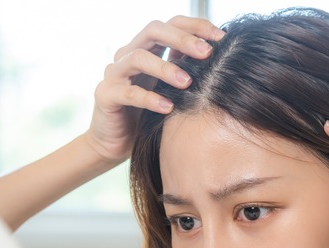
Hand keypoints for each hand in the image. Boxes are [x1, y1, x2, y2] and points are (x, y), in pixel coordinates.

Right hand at [85, 16, 224, 163]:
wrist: (117, 142)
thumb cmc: (148, 114)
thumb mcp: (171, 90)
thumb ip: (186, 72)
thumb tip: (223, 60)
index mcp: (146, 48)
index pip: (171, 24)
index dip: (195, 26)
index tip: (221, 37)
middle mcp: (128, 54)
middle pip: (153, 30)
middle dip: (182, 39)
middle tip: (207, 54)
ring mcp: (114, 73)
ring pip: (138, 58)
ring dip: (165, 68)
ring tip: (187, 83)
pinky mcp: (106, 95)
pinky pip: (128, 93)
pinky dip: (150, 99)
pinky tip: (168, 108)